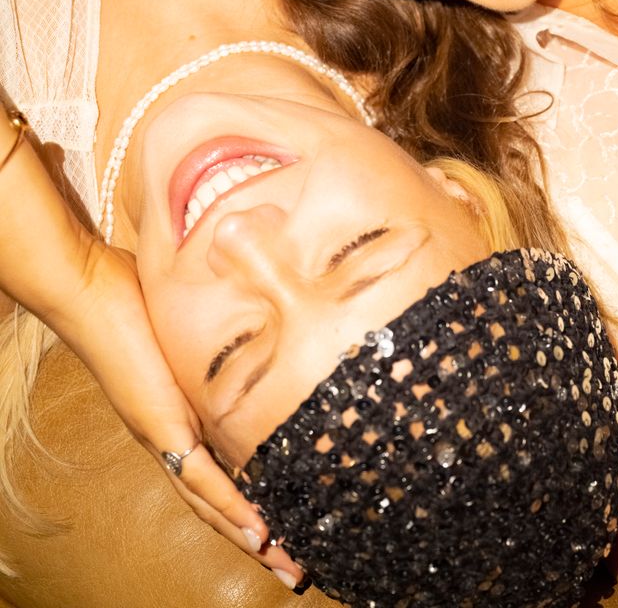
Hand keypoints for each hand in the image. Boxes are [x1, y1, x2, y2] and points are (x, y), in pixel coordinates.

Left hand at [43, 235, 304, 589]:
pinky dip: (230, 508)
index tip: (282, 522)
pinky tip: (258, 531)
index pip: (213, 470)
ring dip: (249, 537)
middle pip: (213, 504)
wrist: (85, 289)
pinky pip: (200, 477)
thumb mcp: (185, 316)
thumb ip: (213, 321)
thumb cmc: (128, 294)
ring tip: (286, 563)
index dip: (244, 502)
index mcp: (170, 415)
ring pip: (209, 503)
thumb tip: (251, 295)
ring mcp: (161, 434)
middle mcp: (165, 437)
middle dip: (256, 538)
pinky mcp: (160, 425)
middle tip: (295, 565)